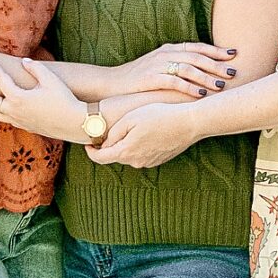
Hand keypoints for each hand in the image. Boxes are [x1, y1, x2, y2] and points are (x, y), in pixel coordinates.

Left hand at [0, 55, 91, 141]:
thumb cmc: (65, 99)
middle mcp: (13, 110)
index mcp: (18, 97)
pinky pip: (3, 119)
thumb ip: (35, 69)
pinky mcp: (24, 126)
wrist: (75, 124)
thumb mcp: (51, 80)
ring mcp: (18, 120)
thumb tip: (23, 61)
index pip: (0, 78)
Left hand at [86, 99, 204, 168]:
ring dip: (125, 145)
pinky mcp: (160, 159)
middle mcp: (136, 162)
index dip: (91, 152)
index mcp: (126, 152)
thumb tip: (104, 144)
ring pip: (130, 155)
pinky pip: (143, 154)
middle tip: (106, 131)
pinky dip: (139, 146)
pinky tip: (145, 132)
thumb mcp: (130, 118)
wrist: (190, 123)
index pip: (100, 158)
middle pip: (115, 156)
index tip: (87, 144)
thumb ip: (114, 133)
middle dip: (109, 146)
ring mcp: (149, 162)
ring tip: (128, 128)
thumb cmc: (160, 115)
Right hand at [113, 40, 236, 98]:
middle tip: (233, 72)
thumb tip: (201, 71)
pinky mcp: (150, 78)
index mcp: (169, 49)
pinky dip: (189, 87)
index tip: (233, 54)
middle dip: (216, 64)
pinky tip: (201, 93)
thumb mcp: (159, 65)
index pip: (197, 47)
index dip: (215, 50)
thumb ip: (177, 64)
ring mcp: (157, 65)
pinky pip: (174, 81)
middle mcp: (165, 54)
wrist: (111, 83)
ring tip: (221, 85)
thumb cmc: (138, 78)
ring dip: (206, 76)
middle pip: (196, 56)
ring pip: (188, 68)